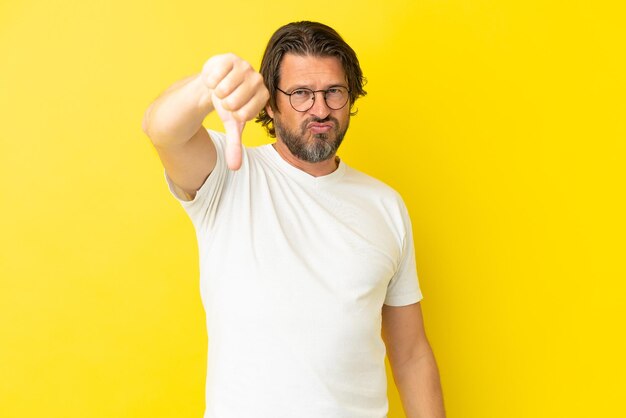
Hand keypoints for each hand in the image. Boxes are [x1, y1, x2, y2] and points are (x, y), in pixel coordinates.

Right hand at [201, 54, 268, 169]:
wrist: (214, 84)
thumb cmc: (227, 105)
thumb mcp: (232, 125)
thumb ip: (235, 145)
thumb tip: (235, 168)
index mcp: (263, 97)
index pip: (244, 114)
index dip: (232, 115)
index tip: (234, 109)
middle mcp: (258, 80)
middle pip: (233, 102)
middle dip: (223, 103)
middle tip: (226, 98)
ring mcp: (245, 66)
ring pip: (223, 89)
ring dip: (216, 92)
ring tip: (221, 88)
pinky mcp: (231, 57)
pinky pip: (215, 75)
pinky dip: (210, 80)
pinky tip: (216, 78)